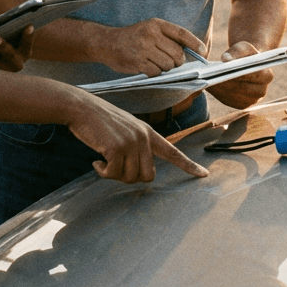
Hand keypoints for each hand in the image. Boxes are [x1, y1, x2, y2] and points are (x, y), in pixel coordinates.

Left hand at [0, 26, 33, 72]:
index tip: (29, 25)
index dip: (28, 36)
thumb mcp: (8, 34)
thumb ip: (10, 27)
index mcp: (25, 52)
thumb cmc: (2, 38)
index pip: (27, 43)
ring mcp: (2, 70)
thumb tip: (7, 17)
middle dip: (2, 46)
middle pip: (9, 54)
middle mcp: (16, 64)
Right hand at [65, 94, 208, 183]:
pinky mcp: (116, 148)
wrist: (81, 108)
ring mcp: (131, 142)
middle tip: (113, 169)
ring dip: (113, 175)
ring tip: (103, 161)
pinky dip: (102, 172)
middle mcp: (143, 138)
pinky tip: (95, 161)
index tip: (204, 174)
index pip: (173, 151)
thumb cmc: (99, 120)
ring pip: (130, 177)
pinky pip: (113, 174)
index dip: (188, 165)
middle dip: (130, 178)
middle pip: (148, 176)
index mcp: (147, 132)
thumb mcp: (124, 128)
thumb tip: (137, 170)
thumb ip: (136, 145)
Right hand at [97, 18, 204, 76]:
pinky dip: (154, 72)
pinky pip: (156, 72)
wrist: (107, 43)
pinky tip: (146, 67)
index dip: (195, 43)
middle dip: (178, 61)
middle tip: (171, 61)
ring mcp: (143, 48)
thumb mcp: (149, 29)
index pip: (181, 33)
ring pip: (168, 65)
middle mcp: (150, 34)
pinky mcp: (137, 61)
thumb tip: (189, 52)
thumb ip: (167, 37)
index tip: (203, 51)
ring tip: (155, 62)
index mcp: (156, 24)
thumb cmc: (133, 37)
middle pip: (177, 54)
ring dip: (165, 68)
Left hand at [206, 41, 272, 108]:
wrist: (247, 65)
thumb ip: (237, 51)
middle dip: (225, 82)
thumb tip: (225, 59)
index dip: (236, 72)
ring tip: (207, 80)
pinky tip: (210, 86)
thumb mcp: (243, 47)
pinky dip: (219, 93)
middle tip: (210, 76)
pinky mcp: (242, 105)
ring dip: (220, 89)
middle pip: (241, 88)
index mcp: (267, 75)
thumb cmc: (246, 54)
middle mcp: (261, 91)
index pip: (251, 75)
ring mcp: (252, 101)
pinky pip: (229, 101)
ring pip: (233, 96)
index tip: (222, 69)